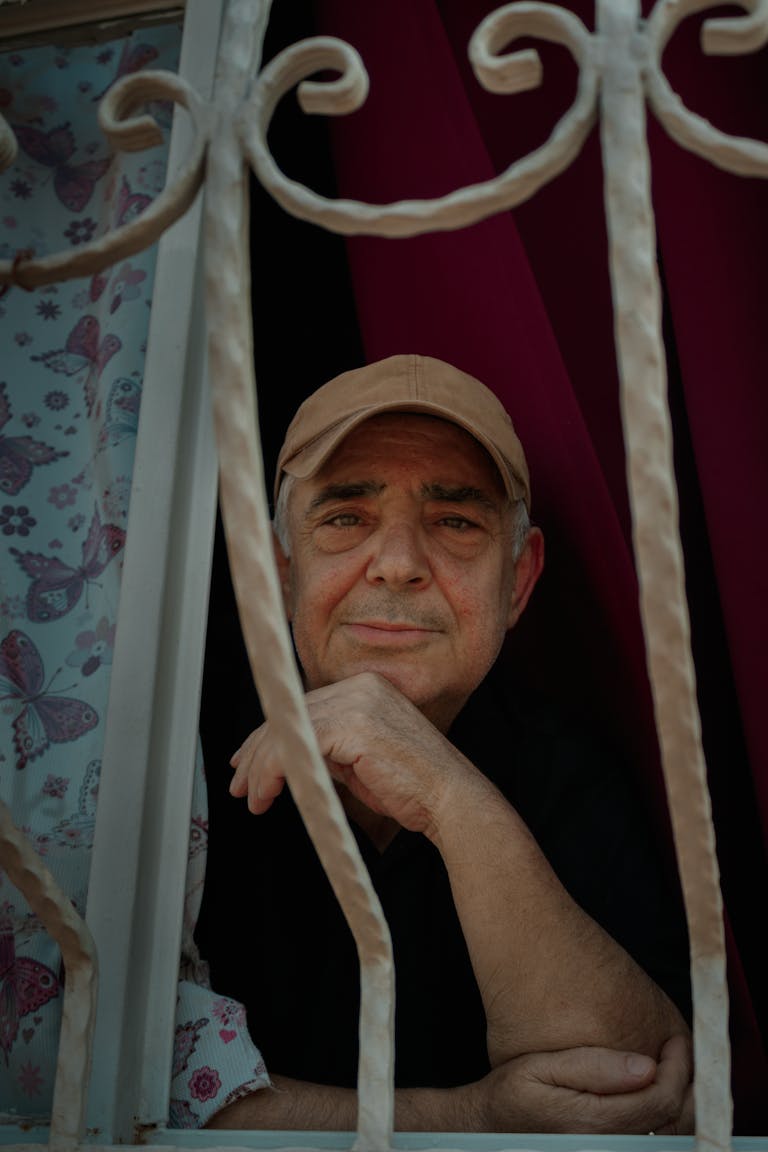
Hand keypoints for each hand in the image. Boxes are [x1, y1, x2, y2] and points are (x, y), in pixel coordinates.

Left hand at [230, 672, 479, 833]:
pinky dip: (273, 771)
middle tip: (240, 785)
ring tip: (252, 798)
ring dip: (260, 768)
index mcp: (364, 687)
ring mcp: (358, 701)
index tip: (247, 761)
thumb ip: (327, 746)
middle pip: (290, 714)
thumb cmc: (411, 786)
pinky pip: (296, 744)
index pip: (302, 706)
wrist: (450, 799)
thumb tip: (286, 755)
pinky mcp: (354, 724)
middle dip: (257, 752)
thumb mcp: (359, 758)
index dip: (270, 734)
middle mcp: (360, 685)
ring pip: (287, 729)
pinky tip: (269, 794)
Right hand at [475, 1034, 693, 1133]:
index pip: (658, 1100)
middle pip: (673, 1124)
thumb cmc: (512, 1092)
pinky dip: (667, 1117)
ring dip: (682, 1102)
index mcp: (592, 1125)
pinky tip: (661, 1091)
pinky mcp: (609, 1151)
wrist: (491, 1128)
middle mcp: (606, 1147)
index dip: (677, 1069)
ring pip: (669, 1135)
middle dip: (688, 1085)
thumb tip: (647, 1066)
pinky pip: (652, 1140)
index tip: (676, 1040)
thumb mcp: (542, 1066)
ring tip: (678, 1067)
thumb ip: (593, 1066)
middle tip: (684, 1051)